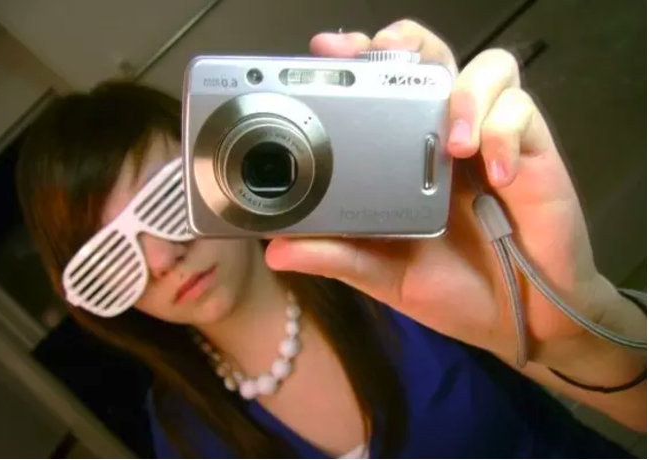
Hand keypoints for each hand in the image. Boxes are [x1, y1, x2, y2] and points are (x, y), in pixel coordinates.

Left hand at [265, 20, 629, 369]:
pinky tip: (496, 175)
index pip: (384, 88)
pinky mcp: (534, 154)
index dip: (360, 60)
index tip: (327, 52)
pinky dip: (505, 134)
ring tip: (454, 144)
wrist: (516, 320)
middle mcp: (446, 138)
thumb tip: (276, 251)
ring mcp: (491, 141)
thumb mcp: (385, 274)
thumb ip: (338, 257)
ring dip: (466, 93)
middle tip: (385, 54)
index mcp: (406, 158)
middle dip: (409, 43)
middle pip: (433, 58)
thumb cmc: (451, 290)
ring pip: (489, 69)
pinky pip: (524, 114)